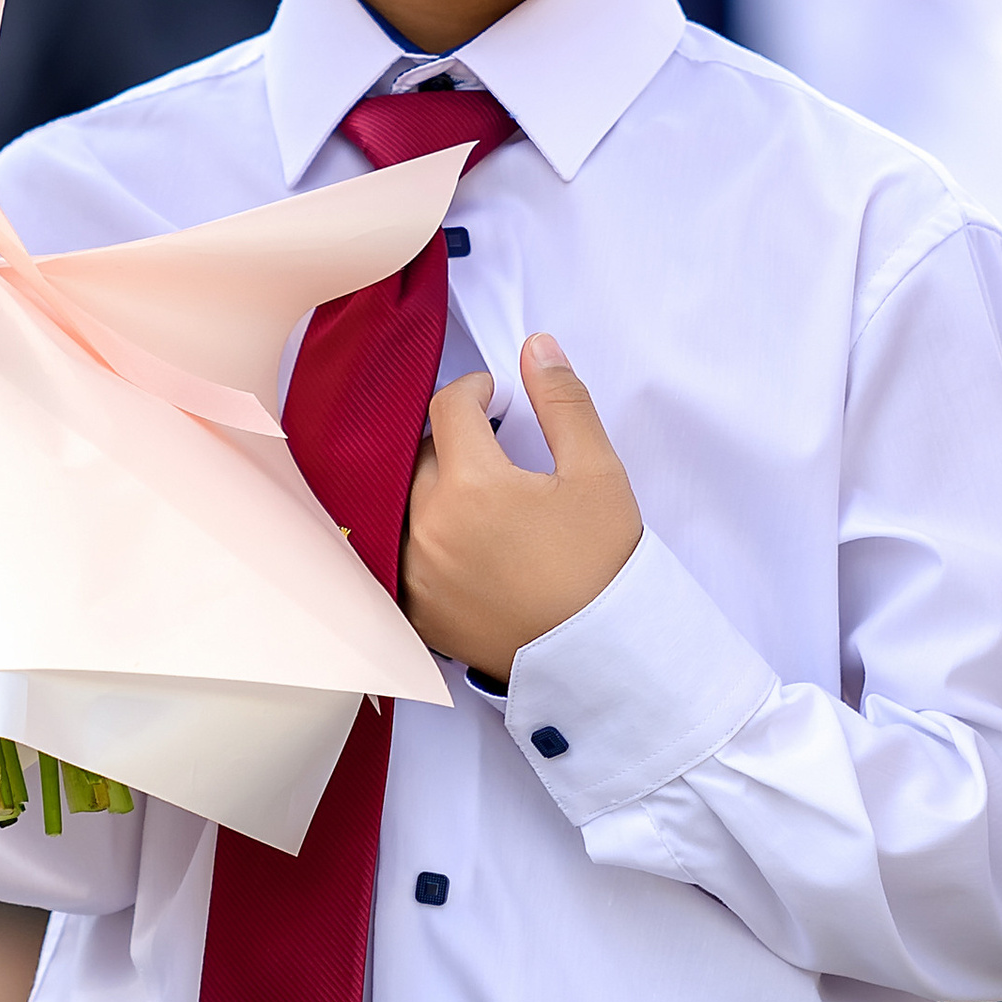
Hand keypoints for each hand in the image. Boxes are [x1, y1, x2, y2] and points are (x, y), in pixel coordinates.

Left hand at [401, 334, 643, 678]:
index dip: (474, 390)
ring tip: (471, 492)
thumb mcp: (598, 472)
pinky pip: (397, 556)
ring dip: (430, 486)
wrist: (604, 656)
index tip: (497, 397)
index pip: (449, 409)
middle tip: (491, 445)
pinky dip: (418, 537)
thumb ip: (563, 401)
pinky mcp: (416, 613)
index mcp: (470, 485)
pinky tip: (453, 540)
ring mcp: (415, 575)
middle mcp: (428, 528)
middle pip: (420, 454)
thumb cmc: (604, 563)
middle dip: (452, 439)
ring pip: (403, 504)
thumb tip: (536, 345)